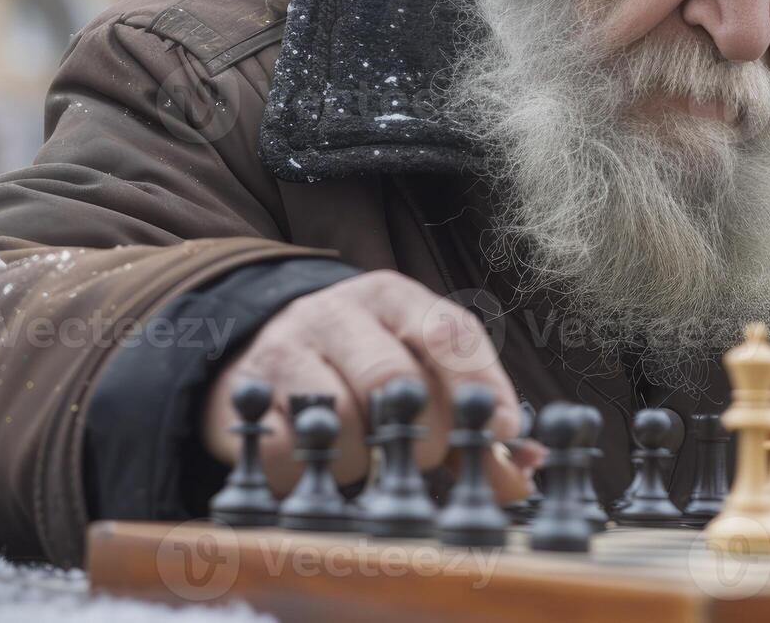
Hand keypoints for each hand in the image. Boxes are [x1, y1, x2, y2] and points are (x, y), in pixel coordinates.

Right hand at [201, 270, 540, 500]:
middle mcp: (338, 312)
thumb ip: (474, 417)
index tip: (500, 432)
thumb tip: (523, 466)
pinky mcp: (245, 393)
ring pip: (344, 419)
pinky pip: (291, 450)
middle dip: (425, 434)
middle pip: (394, 379)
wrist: (262, 348)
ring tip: (369, 456)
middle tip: (429, 457)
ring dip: (368, 459)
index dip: (480, 388)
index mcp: (393, 298)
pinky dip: (317, 472)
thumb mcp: (422, 370)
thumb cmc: (364, 365)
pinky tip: (324, 462)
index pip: (447, 334)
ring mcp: (286, 349)